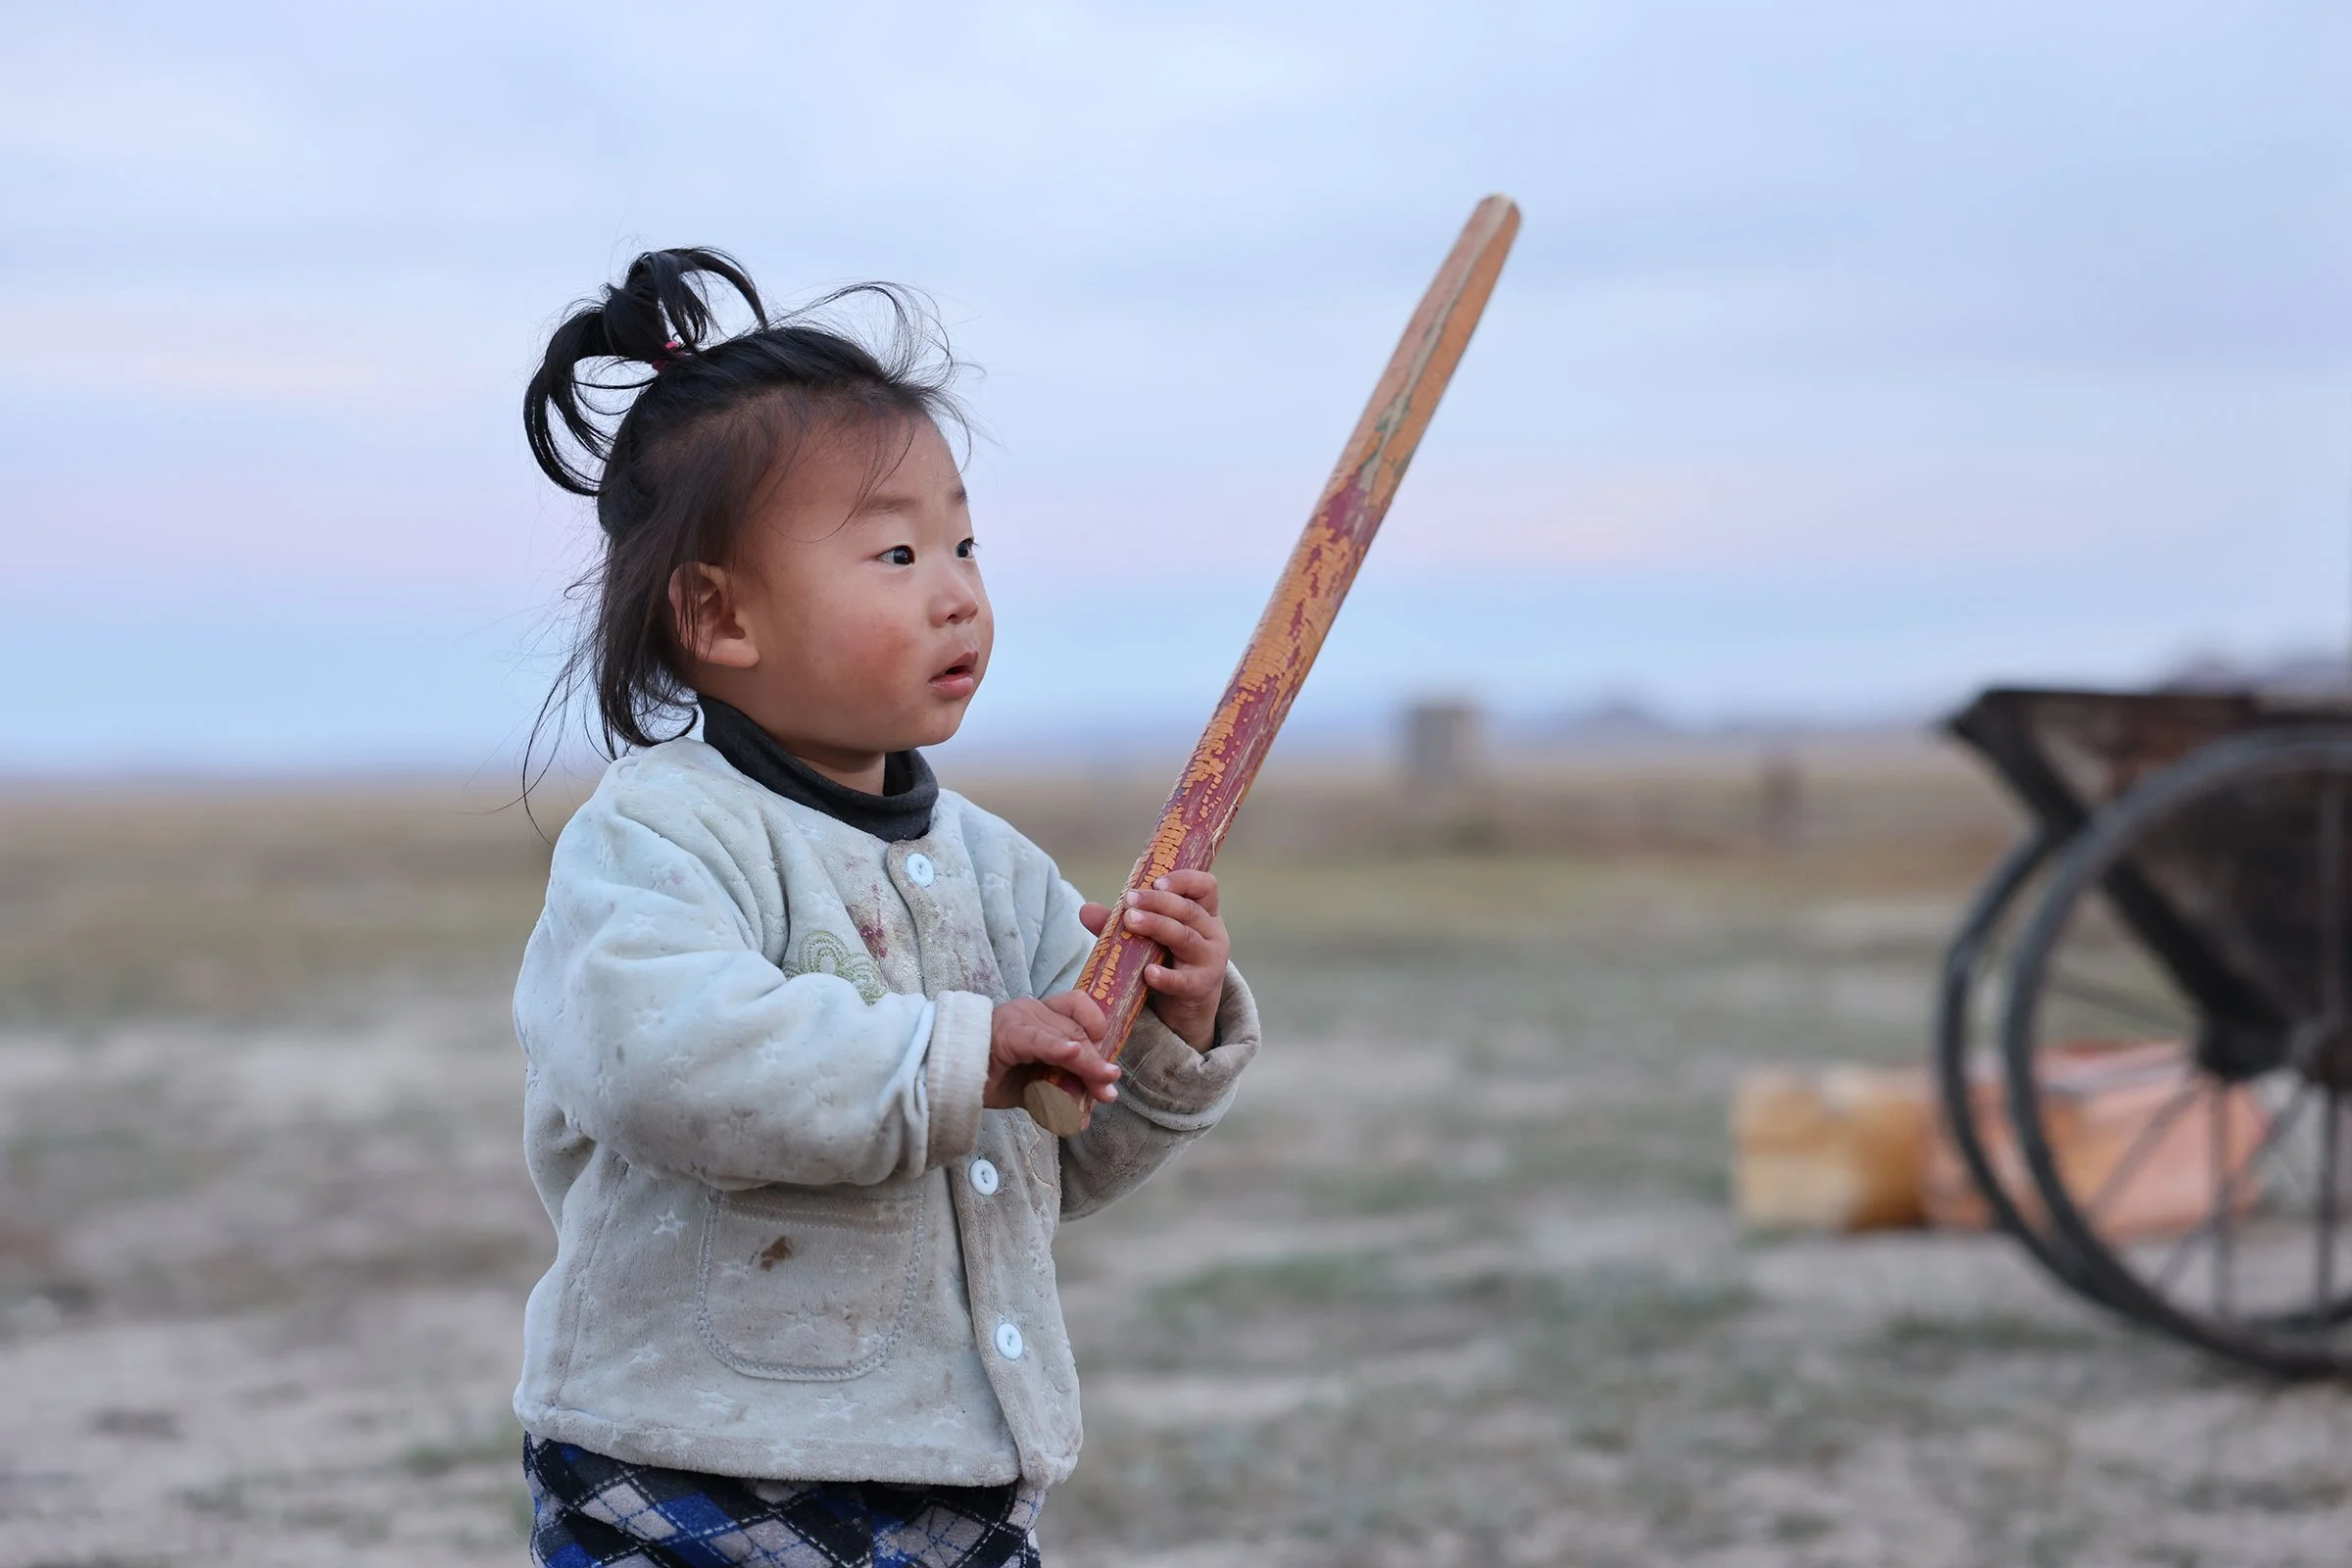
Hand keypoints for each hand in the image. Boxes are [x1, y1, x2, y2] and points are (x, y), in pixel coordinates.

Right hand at [983, 992, 1118, 1109]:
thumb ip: (1057, 1096)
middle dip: (1097, 1064)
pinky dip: (1057, 1048)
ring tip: (1101, 1088)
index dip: (1098, 1030)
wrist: (950, 1080)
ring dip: (1087, 1065)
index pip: (1079, 1010)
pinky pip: (1037, 1041)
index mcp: (1041, 1015)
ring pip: (1066, 1037)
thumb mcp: (1033, 1087)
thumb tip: (1082, 1118)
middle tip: (1107, 1092)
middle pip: (1078, 1030)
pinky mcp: (1006, 1035)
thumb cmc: (990, 1078)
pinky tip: (1072, 1055)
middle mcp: (1033, 1010)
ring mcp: (1020, 1019)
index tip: (1106, 1062)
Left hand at [1081, 869, 1229, 1052]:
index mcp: (1203, 913)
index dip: (1184, 880)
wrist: (1187, 1010)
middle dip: (1157, 902)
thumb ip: (1121, 923)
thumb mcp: (1150, 938)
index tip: (1155, 882)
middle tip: (1129, 900)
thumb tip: (1085, 909)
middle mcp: (1212, 933)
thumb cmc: (1169, 962)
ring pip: (1185, 937)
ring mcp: (1209, 961)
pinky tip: (1148, 973)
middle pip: (1188, 910)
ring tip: (1131, 921)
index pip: (1205, 886)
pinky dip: (1166, 977)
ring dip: (1157, 926)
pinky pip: (1184, 981)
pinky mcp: (1201, 988)